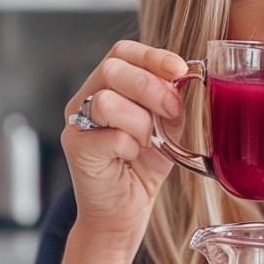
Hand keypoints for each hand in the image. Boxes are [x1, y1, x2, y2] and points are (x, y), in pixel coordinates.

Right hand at [61, 40, 186, 251]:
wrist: (124, 212)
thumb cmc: (143, 167)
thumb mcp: (167, 128)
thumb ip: (172, 102)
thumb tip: (187, 79)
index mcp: (109, 85)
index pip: (124, 51)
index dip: (152, 56)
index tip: (179, 70)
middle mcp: (86, 98)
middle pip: (113, 69)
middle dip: (151, 88)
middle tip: (171, 111)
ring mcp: (76, 123)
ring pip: (107, 101)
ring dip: (140, 122)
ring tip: (147, 142)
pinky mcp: (76, 148)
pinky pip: (110, 137)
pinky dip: (130, 147)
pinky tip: (131, 159)